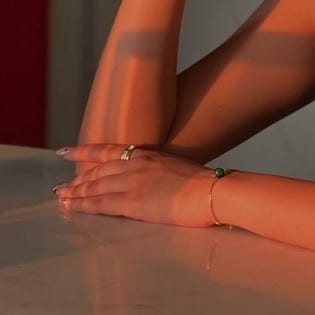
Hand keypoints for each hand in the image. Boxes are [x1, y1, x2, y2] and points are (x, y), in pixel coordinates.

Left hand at [52, 144, 221, 227]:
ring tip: (60, 197)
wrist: (211, 190)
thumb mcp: (177, 166)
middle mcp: (135, 164)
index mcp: (147, 154)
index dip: (84, 151)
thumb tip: (155, 177)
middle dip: (77, 178)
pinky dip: (83, 204)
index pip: (108, 150)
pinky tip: (71, 206)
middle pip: (98, 170)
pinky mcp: (132, 202)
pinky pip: (100, 203)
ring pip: (95, 185)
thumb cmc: (203, 181)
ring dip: (75, 191)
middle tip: (60, 186)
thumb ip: (159, 169)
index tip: (65, 151)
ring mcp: (132, 182)